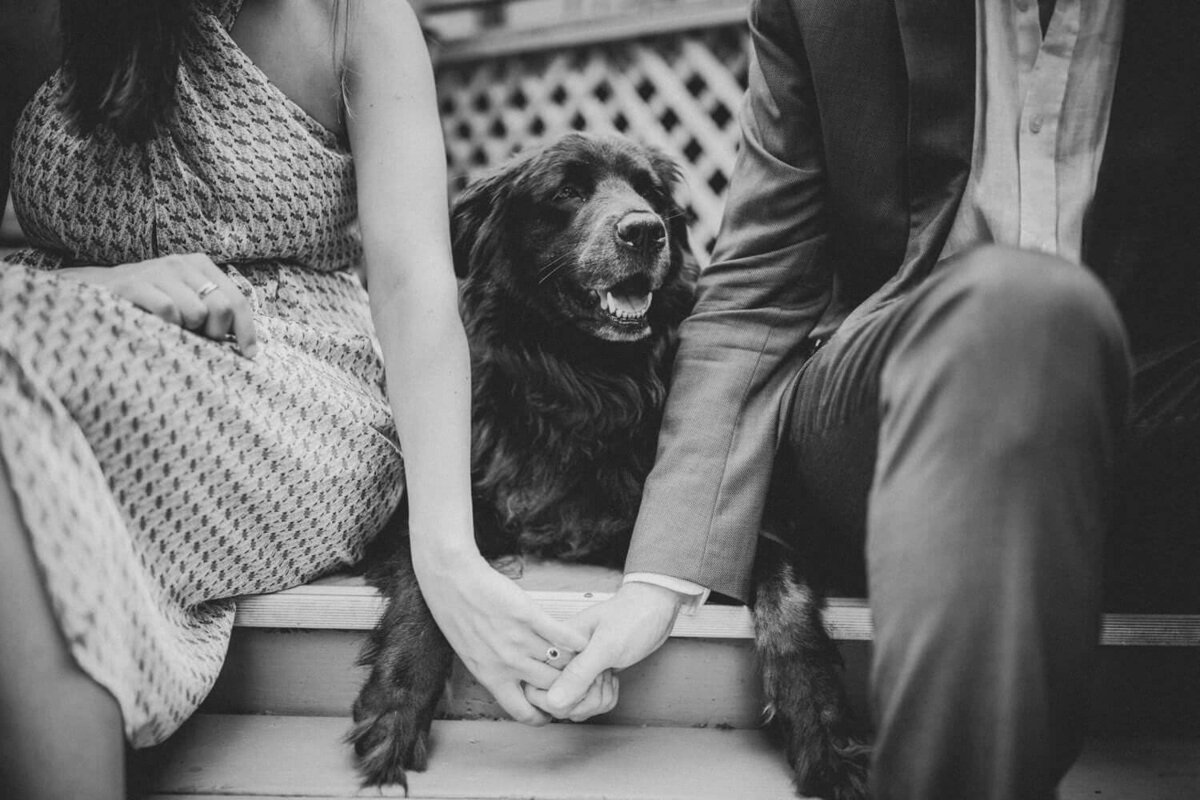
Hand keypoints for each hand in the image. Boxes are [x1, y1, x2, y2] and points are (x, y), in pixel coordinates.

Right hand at [59, 254, 257, 356]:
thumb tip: (246, 344)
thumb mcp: (186, 299)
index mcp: (201, 266)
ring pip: (196, 313)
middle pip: (222, 308)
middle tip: (197, 338)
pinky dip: (166, 326)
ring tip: (171, 329)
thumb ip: (213, 312)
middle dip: (214, 333)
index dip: (246, 331)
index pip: (237, 300)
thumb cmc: (150, 302)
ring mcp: (157, 271)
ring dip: (186, 331)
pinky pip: (168, 312)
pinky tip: (154, 325)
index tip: (249, 354)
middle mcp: (182, 264)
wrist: (96, 289)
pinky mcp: (133, 283)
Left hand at [410, 547, 588, 725]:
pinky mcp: (529, 615)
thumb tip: (512, 682)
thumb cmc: (456, 614)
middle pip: (551, 688)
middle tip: (572, 679)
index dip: (543, 715)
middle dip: (565, 686)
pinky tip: (580, 639)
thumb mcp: (470, 653)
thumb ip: (493, 671)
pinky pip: (562, 635)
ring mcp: (519, 640)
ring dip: (574, 662)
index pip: (523, 711)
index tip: (551, 707)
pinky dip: (576, 639)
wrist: (452, 581)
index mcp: (490, 676)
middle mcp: (507, 663)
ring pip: (561, 663)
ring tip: (579, 659)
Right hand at [537, 581, 683, 719]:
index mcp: (556, 645)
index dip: (563, 696)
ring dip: (598, 699)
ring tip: (608, 675)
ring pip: (574, 707)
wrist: (654, 610)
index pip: (538, 688)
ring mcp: (575, 669)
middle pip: (556, 703)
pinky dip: (605, 698)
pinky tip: (611, 680)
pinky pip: (588, 704)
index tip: (585, 683)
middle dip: (586, 698)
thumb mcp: (607, 646)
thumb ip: (579, 673)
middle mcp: (562, 659)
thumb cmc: (632, 616)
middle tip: (601, 676)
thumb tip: (553, 700)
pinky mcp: (589, 676)